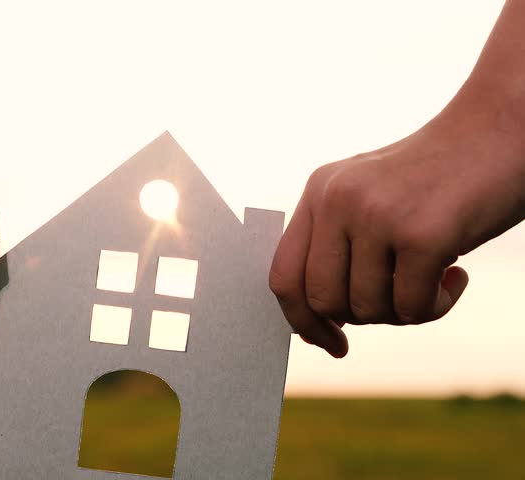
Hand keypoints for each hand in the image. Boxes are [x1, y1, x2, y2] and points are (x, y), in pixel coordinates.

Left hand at [269, 116, 524, 357]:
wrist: (505, 127)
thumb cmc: (442, 176)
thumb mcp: (373, 199)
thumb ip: (338, 247)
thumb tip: (319, 323)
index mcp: (319, 192)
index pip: (283, 274)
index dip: (302, 320)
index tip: (331, 342)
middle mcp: (337, 200)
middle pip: (323, 300)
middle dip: (362, 316)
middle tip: (401, 298)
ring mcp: (377, 215)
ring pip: (367, 308)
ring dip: (405, 310)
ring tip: (434, 278)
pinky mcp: (422, 233)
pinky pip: (412, 307)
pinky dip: (436, 306)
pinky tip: (456, 275)